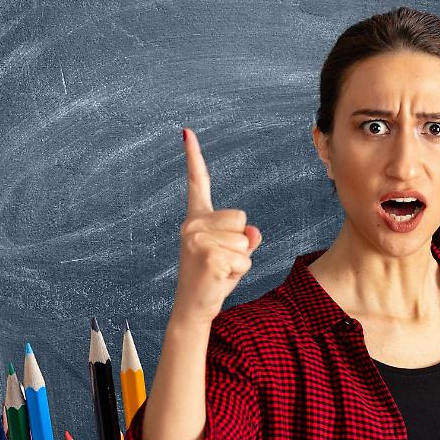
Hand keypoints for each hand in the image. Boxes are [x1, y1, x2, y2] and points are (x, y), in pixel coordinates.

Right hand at [170, 127, 262, 327]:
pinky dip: (238, 273)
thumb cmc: (212, 280)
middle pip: (241, 218)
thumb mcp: (231, 254)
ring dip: (240, 260)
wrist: (193, 308)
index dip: (194, 157)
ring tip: (220, 272)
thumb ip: (244, 237)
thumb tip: (252, 231)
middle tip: (221, 262)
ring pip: (245, 240)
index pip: (198, 183)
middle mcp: (192, 225)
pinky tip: (219, 279)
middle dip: (241, 243)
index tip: (187, 132)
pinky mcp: (209, 256)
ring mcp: (198, 240)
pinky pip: (244, 258)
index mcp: (195, 219)